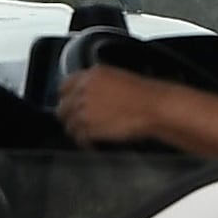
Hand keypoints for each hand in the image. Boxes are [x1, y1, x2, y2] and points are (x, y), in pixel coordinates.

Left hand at [58, 60, 217, 162]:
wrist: (155, 107)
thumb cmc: (144, 93)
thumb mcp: (117, 77)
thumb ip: (97, 83)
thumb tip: (87, 92)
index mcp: (91, 75)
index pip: (63, 85)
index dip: (67, 97)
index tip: (71, 104)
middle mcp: (84, 90)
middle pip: (62, 107)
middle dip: (69, 116)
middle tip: (79, 122)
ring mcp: (84, 110)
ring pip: (68, 125)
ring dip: (78, 130)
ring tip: (89, 134)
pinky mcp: (89, 128)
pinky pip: (78, 138)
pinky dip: (85, 142)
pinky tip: (94, 142)